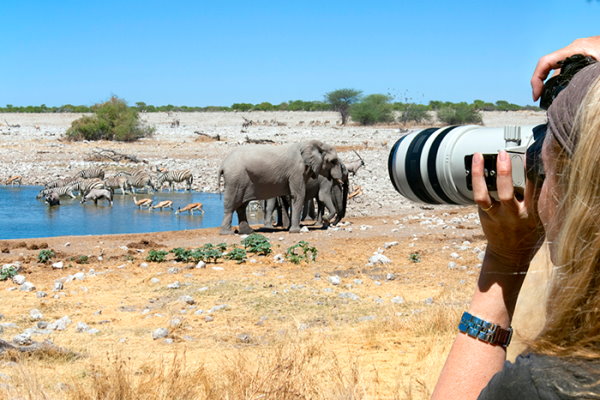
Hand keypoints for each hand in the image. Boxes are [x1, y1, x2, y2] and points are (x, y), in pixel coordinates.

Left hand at [472, 152, 544, 270]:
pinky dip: (477, 182)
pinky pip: (478, 197)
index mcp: (531, 214)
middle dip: (504, 172)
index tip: (531, 155)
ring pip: (483, 195)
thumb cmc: (529, 233)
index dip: (532, 172)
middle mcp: (512, 215)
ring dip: (479, 175)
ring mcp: (496, 216)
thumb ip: (538, 199)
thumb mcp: (541, 218)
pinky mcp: (484, 216)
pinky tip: (476, 168)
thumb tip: (539, 172)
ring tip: (478, 156)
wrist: (510, 255)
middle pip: (506, 192)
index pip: (534, 189)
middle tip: (503, 154)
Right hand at [531, 36, 599, 100]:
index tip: (537, 96)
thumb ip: (586, 79)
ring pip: (561, 71)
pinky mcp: (587, 58)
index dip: (536, 79)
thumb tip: (573, 97)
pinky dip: (567, 83)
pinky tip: (570, 95)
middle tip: (546, 104)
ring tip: (558, 103)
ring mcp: (581, 53)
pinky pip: (570, 71)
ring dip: (557, 87)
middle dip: (545, 87)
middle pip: (551, 69)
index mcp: (576, 49)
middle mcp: (575, 50)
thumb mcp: (599, 70)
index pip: (545, 62)